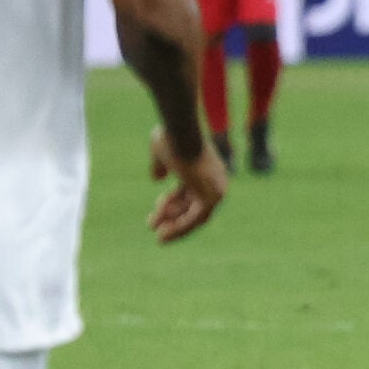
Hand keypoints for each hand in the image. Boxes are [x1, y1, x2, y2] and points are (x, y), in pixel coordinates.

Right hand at [148, 127, 228, 243]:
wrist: (180, 132)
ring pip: (195, 216)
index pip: (190, 193)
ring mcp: (215, 189)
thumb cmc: (170, 137)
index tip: (156, 210)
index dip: (172, 202)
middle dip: (171, 216)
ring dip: (175, 226)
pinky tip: (163, 234)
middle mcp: (215, 181)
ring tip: (158, 236)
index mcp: (206, 169)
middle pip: (193, 206)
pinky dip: (180, 227)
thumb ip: (161, 165)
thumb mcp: (161, 151)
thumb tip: (157, 179)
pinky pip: (195, 219)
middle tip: (152, 225)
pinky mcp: (211, 198)